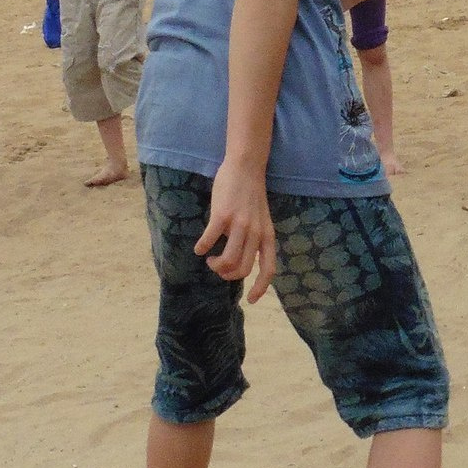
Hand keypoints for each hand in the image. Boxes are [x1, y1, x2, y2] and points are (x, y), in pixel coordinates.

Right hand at [196, 162, 276, 300]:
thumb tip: (241, 261)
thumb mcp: (261, 220)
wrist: (246, 167)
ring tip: (210, 259)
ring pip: (227, 261)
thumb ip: (255, 239)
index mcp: (267, 235)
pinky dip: (202, 248)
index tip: (250, 300)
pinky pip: (209, 240)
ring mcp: (239, 224)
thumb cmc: (251, 194)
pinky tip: (199, 248)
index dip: (260, 288)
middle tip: (219, 267)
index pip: (268, 269)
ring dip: (216, 265)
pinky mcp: (222, 215)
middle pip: (241, 270)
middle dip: (227, 275)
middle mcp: (255, 233)